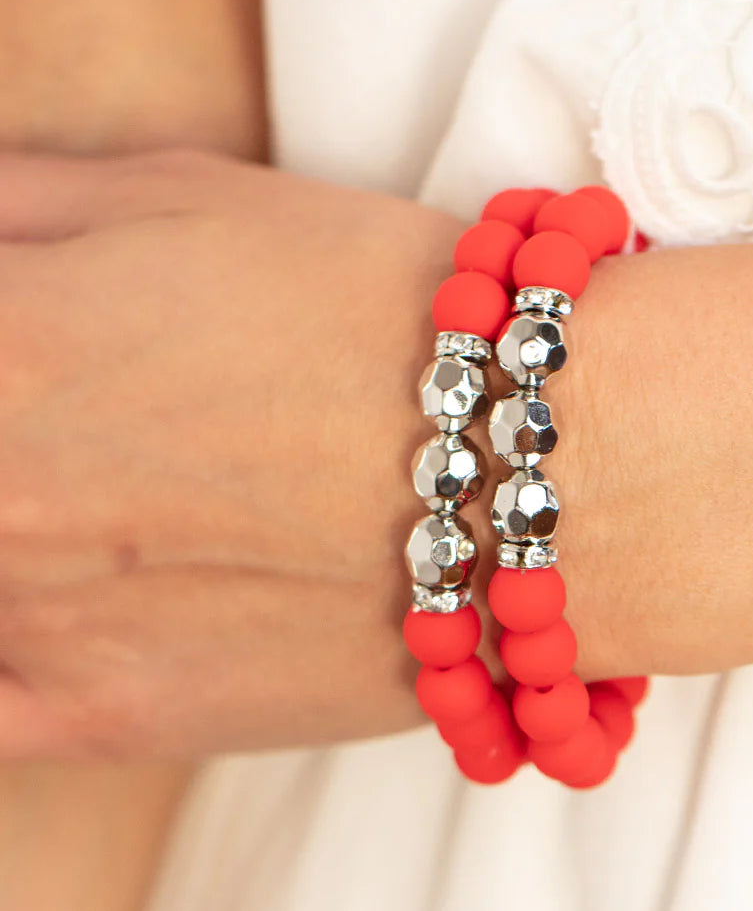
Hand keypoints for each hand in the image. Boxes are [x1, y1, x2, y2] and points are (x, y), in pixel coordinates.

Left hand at [0, 148, 474, 757]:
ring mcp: (30, 618)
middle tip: (83, 403)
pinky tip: (35, 584)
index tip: (23, 320)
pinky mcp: (97, 718)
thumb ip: (13, 203)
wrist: (542, 467)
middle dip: (13, 414)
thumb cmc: (374, 303)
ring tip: (108, 479)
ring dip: (12, 511)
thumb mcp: (182, 193)